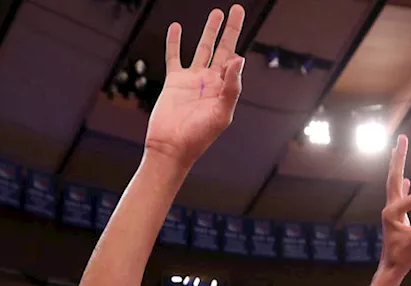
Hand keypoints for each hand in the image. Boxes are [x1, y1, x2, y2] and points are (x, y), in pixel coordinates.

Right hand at [144, 5, 245, 165]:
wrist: (171, 146)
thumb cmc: (199, 136)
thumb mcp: (221, 113)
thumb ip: (231, 87)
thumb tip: (238, 59)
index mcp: (224, 88)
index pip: (234, 61)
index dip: (238, 45)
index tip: (237, 33)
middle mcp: (210, 81)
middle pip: (222, 48)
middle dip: (229, 29)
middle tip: (236, 9)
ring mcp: (192, 79)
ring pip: (202, 48)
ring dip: (209, 31)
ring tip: (216, 13)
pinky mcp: (174, 81)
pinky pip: (174, 57)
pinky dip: (175, 42)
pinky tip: (176, 27)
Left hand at [370, 134, 410, 285]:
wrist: (390, 269)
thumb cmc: (403, 256)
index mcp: (392, 212)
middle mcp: (390, 208)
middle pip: (394, 176)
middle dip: (399, 157)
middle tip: (401, 138)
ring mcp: (393, 211)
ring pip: (395, 184)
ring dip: (398, 167)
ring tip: (397, 151)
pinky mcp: (397, 217)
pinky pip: (401, 196)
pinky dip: (404, 186)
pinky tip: (407, 180)